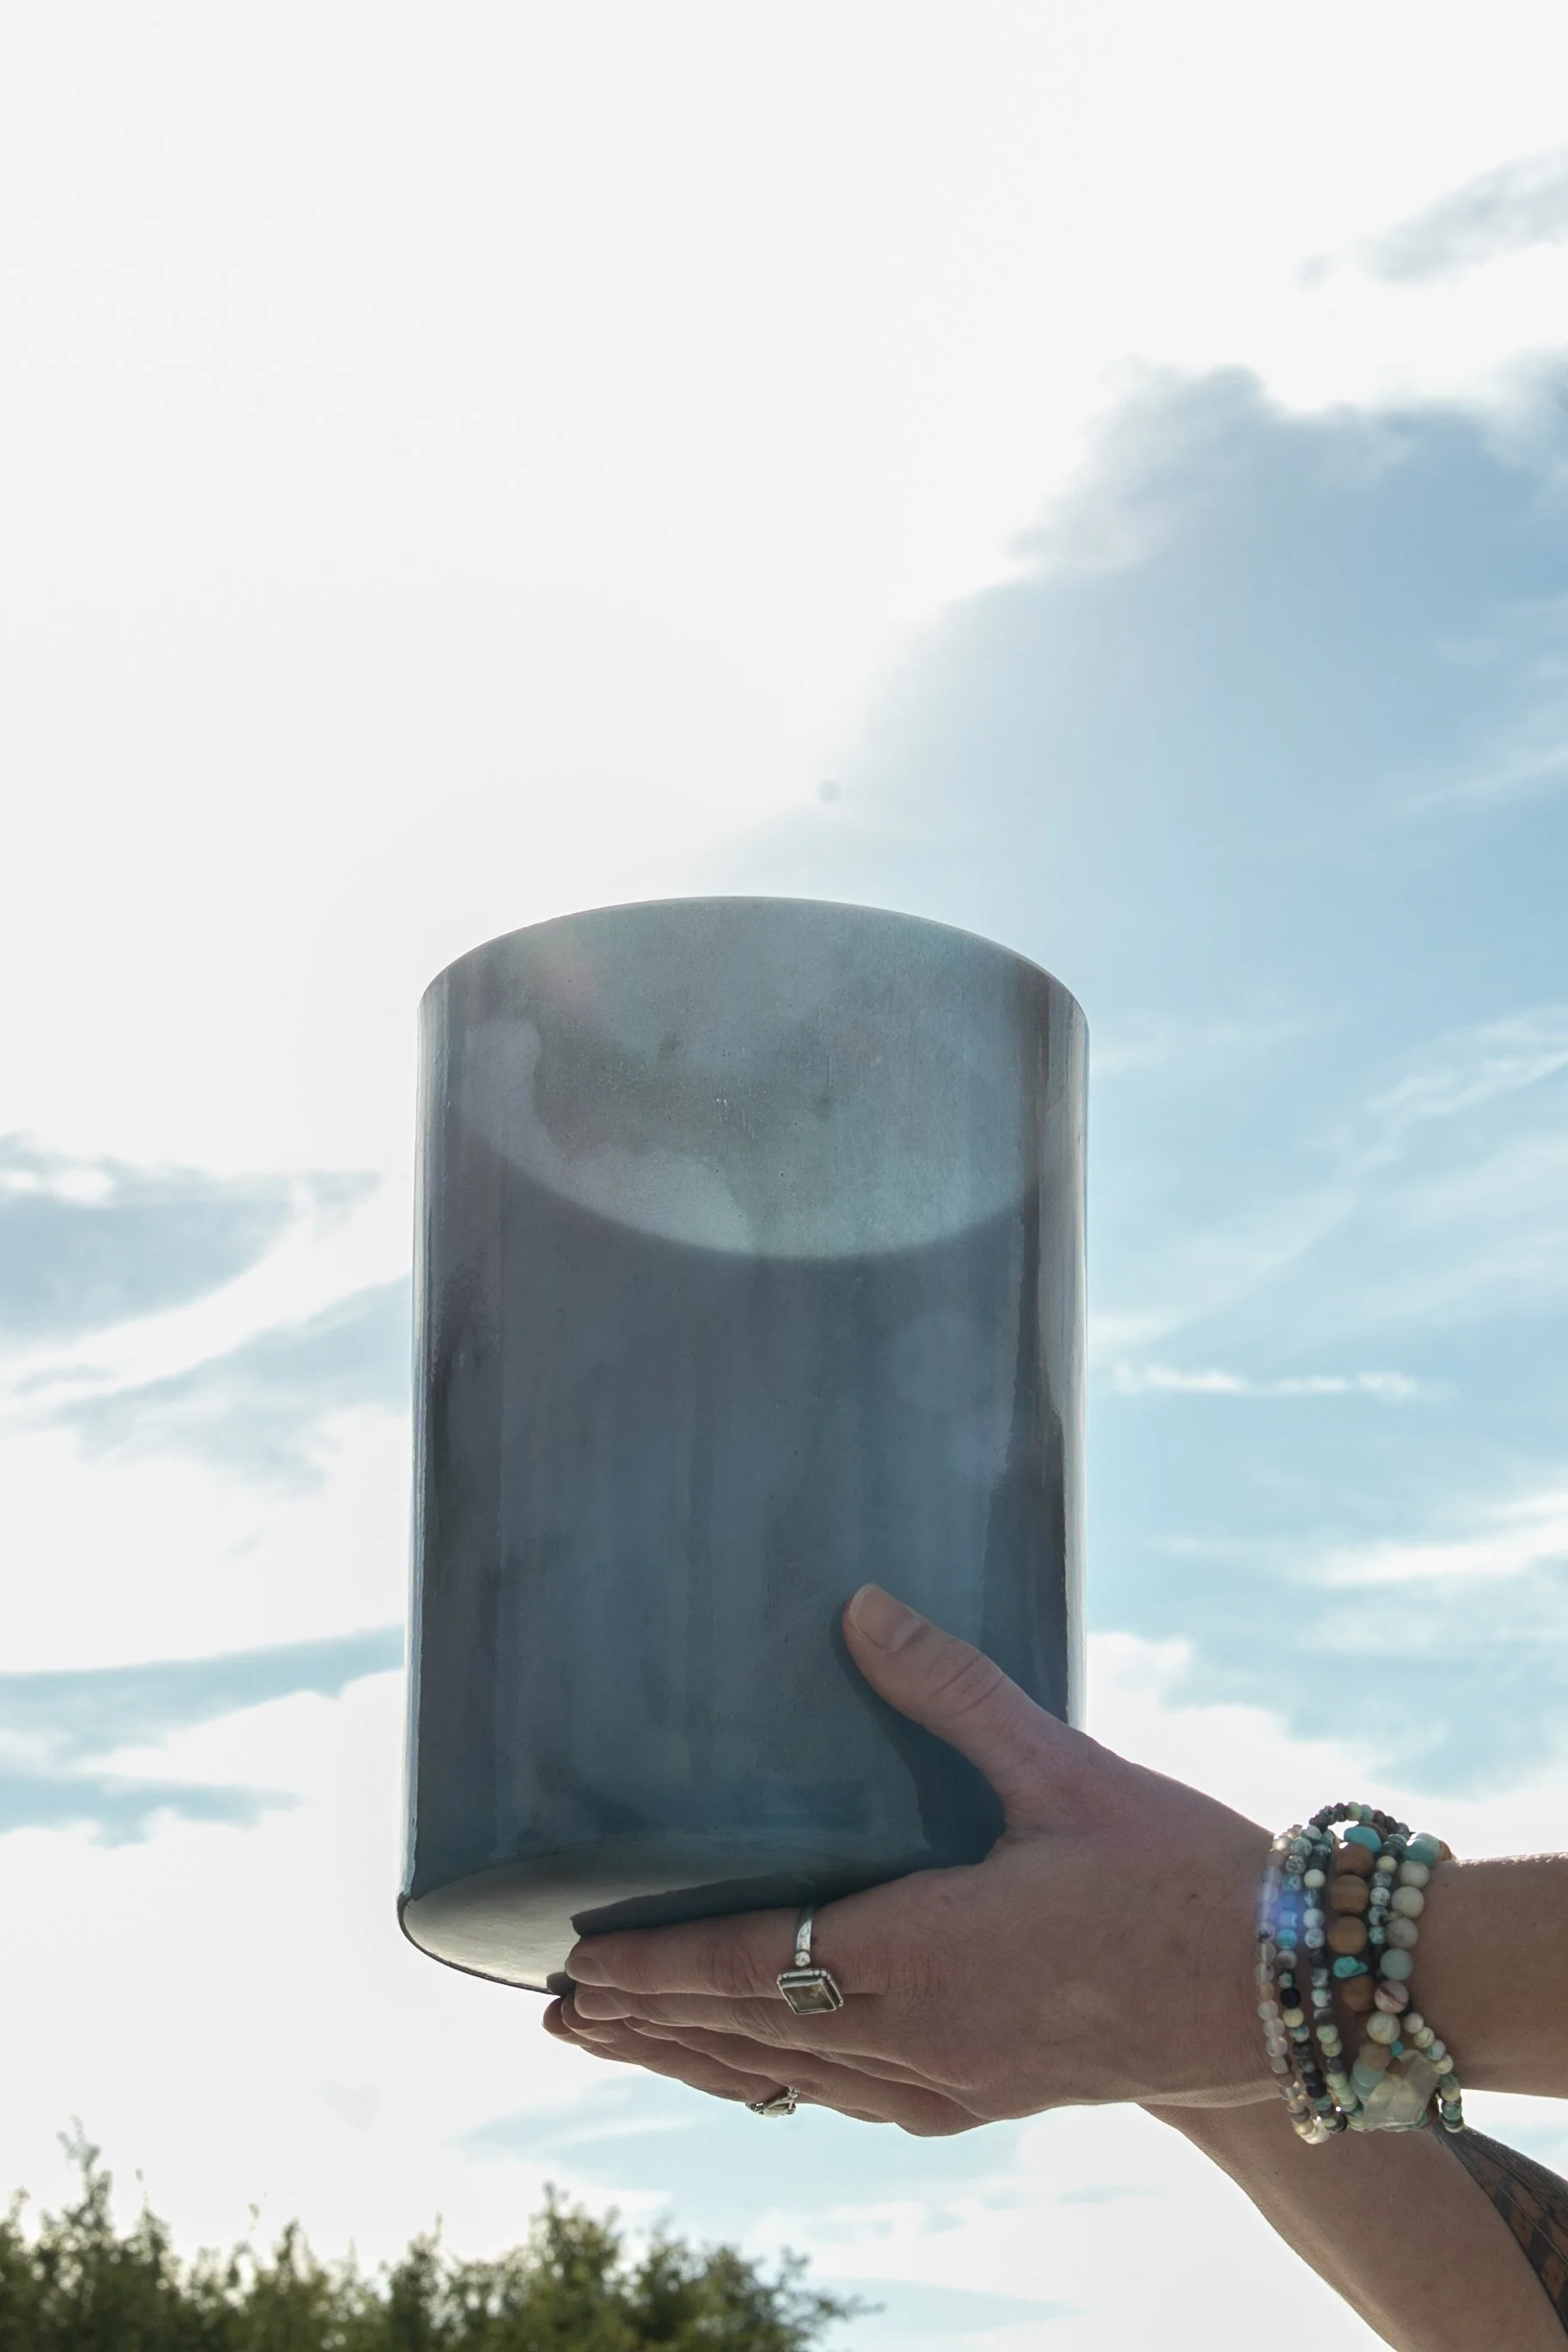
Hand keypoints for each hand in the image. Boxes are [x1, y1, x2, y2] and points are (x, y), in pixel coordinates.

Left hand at [544, 1585, 1274, 2132]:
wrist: (1284, 1988)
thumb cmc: (1177, 1871)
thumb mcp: (1063, 1767)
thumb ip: (952, 1689)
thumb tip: (860, 1607)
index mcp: (931, 1954)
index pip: (756, 1967)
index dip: (657, 1968)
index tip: (573, 1963)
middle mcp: (928, 2037)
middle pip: (753, 2037)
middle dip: (650, 2023)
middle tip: (560, 2013)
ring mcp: (959, 2080)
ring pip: (796, 2078)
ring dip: (703, 2058)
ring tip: (627, 2043)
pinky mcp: (992, 2094)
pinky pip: (857, 2098)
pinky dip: (786, 2080)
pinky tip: (766, 2070)